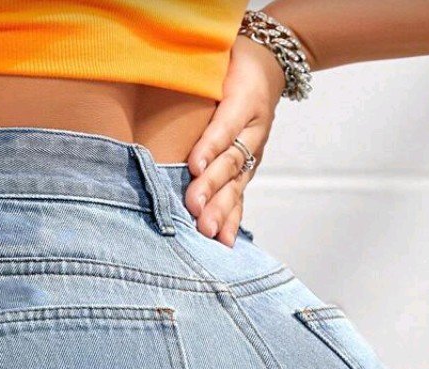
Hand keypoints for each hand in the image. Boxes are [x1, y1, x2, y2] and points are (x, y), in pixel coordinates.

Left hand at [185, 34, 286, 246]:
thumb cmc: (231, 67)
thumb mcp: (218, 66)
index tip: (193, 166)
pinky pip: (240, 199)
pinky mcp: (246, 173)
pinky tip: (224, 242)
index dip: (210, 147)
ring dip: (221, 211)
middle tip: (195, 207)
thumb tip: (163, 91)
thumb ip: (198, 82)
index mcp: (245, 102)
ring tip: (207, 231)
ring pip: (236, 186)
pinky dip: (232, 221)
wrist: (265, 68)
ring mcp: (251, 156)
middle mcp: (252, 133)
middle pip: (230, 163)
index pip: (226, 127)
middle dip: (212, 188)